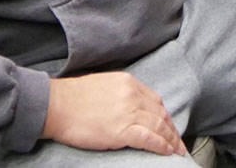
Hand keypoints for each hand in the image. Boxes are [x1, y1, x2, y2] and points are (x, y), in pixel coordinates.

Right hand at [42, 72, 185, 155]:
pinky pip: (149, 139)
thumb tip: (130, 105)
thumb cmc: (73, 97)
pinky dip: (161, 145)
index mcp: (129, 83)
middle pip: (160, 113)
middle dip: (172, 129)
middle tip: (178, 140)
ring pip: (159, 126)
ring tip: (177, 149)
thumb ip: (121, 92)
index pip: (155, 100)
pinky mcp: (122, 130)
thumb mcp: (104, 85)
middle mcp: (133, 95)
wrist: (57, 105)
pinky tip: (167, 151)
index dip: (165, 115)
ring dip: (171, 140)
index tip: (169, 125)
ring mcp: (129, 112)